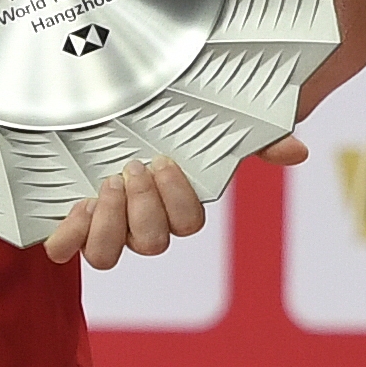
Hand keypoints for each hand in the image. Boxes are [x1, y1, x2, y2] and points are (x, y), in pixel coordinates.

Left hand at [42, 141, 312, 268]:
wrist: (107, 108)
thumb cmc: (163, 122)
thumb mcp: (208, 123)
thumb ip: (253, 141)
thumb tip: (298, 152)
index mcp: (176, 206)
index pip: (188, 225)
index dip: (177, 200)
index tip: (165, 160)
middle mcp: (142, 224)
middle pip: (151, 244)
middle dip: (143, 206)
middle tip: (133, 165)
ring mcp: (105, 226)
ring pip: (107, 257)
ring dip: (108, 222)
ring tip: (106, 182)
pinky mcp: (70, 222)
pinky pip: (66, 250)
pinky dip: (69, 234)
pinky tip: (76, 205)